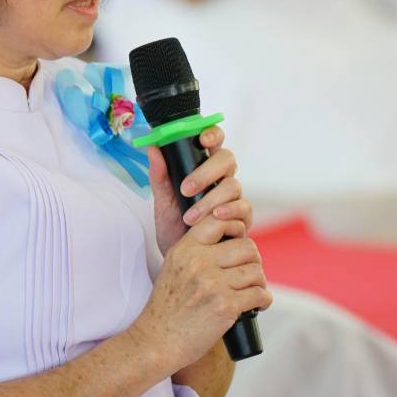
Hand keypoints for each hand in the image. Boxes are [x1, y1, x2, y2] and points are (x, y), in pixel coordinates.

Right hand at [129, 214, 271, 373]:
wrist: (157, 341)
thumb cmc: (167, 308)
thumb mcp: (174, 268)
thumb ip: (195, 252)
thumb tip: (230, 241)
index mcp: (185, 250)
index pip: (219, 220)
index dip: (236, 228)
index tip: (238, 243)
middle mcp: (199, 262)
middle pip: (247, 247)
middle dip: (253, 260)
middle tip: (249, 274)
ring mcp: (213, 284)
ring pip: (256, 271)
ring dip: (259, 282)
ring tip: (253, 290)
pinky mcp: (225, 306)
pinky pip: (260, 294)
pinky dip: (263, 300)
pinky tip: (258, 304)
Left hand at [147, 126, 252, 254]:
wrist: (183, 261)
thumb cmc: (173, 228)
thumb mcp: (162, 202)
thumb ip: (160, 176)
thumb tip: (153, 148)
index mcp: (204, 169)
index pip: (214, 143)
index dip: (213, 134)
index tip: (202, 138)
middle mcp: (222, 180)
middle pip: (227, 159)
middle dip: (207, 172)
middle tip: (186, 188)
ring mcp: (234, 199)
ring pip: (233, 185)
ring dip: (211, 199)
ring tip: (190, 216)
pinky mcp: (242, 219)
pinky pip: (243, 208)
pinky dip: (229, 212)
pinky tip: (216, 218)